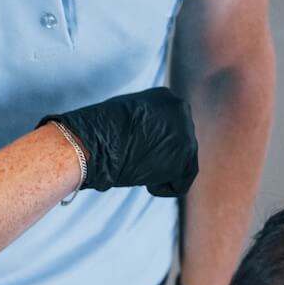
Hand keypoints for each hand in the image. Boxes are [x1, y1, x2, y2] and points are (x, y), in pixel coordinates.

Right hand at [42, 87, 197, 197]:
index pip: (170, 126)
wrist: (97, 141)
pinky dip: (162, 188)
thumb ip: (143, 125)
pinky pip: (181, 182)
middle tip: (137, 163)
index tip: (135, 150)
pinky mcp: (185, 155)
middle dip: (161, 158)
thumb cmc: (99, 133)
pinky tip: (146, 183)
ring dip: (160, 173)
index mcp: (165, 97)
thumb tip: (147, 143)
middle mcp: (180, 109)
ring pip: (183, 163)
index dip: (152, 144)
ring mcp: (186, 132)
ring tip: (139, 172)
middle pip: (180, 143)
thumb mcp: (124, 119)